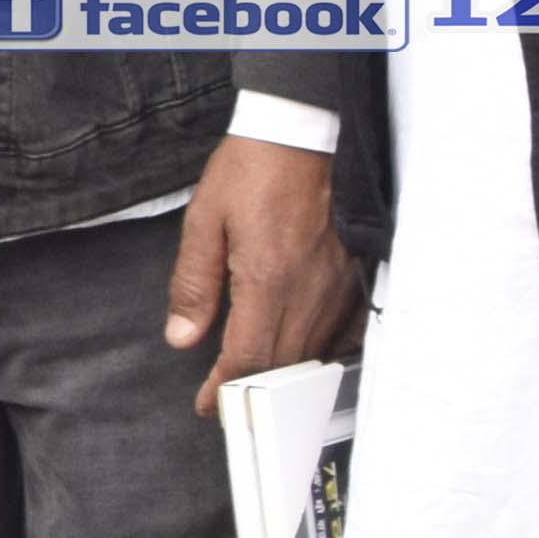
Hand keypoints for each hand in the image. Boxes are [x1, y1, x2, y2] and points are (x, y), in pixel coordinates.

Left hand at [162, 135, 358, 416]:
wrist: (304, 132)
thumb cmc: (252, 170)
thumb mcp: (204, 220)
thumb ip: (194, 283)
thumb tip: (182, 337)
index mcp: (267, 280)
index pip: (248, 358)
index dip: (225, 389)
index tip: (208, 405)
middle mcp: (309, 291)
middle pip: (282, 365)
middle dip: (251, 391)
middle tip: (225, 401)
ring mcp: (338, 286)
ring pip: (313, 353)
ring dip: (283, 375)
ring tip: (256, 382)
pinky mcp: (356, 275)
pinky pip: (345, 332)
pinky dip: (321, 352)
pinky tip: (303, 356)